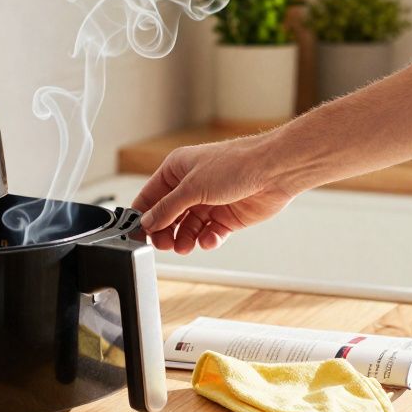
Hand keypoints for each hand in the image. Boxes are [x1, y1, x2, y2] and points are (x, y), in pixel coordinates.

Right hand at [131, 134, 295, 253]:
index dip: (143, 215)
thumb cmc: (236, 164)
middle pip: (168, 216)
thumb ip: (167, 208)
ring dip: (185, 239)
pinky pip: (209, 233)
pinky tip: (209, 239)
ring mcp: (209, 202)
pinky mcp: (226, 217)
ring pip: (187, 228)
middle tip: (165, 244)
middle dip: (165, 232)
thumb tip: (147, 222)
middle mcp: (191, 186)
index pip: (151, 196)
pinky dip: (207, 239)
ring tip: (185, 246)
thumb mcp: (192, 187)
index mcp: (177, 170)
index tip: (137, 234)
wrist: (274, 171)